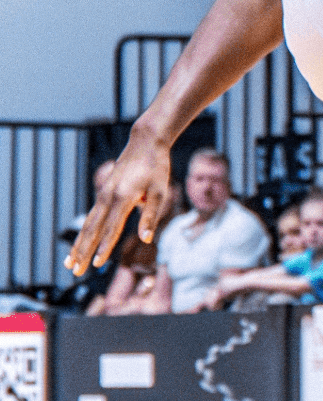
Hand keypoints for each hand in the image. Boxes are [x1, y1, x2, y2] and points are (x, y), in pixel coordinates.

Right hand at [66, 126, 171, 272]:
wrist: (145, 143)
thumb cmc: (156, 168)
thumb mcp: (161, 190)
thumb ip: (152, 215)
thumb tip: (146, 239)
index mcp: (122, 198)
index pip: (111, 229)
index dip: (104, 248)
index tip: (96, 265)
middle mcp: (108, 198)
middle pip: (92, 230)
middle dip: (82, 252)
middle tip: (74, 271)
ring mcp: (103, 195)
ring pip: (87, 224)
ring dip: (78, 244)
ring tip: (69, 263)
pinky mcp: (104, 193)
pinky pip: (91, 216)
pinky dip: (84, 232)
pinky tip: (80, 243)